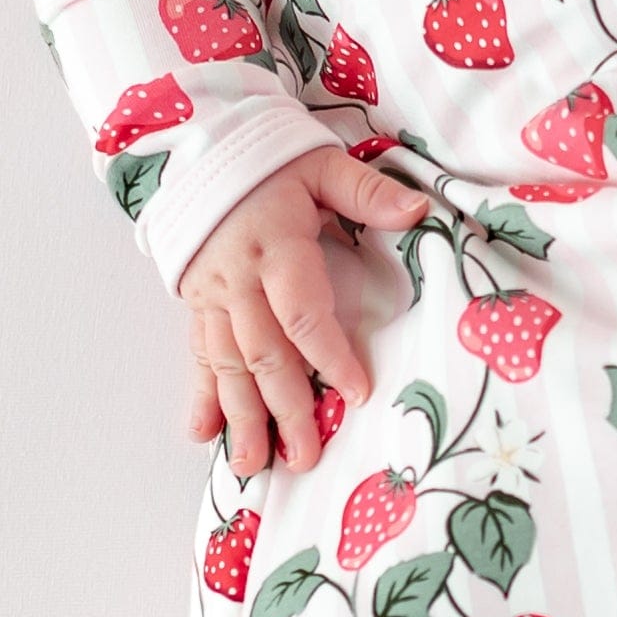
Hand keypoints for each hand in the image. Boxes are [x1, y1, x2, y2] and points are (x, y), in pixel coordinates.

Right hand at [178, 145, 427, 475]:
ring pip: (227, 365)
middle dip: (284, 409)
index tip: (356, 392)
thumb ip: (367, 192)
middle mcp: (239, 280)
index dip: (329, 354)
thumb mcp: (322, 165)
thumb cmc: (272, 164)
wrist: (197, 150)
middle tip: (305, 457)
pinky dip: (201, 396)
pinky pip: (198, 355)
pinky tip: (203, 434)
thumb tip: (419, 211)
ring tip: (254, 466)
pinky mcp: (197, 305)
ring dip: (241, 417)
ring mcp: (213, 297)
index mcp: (275, 248)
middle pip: (263, 353)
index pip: (301, 312)